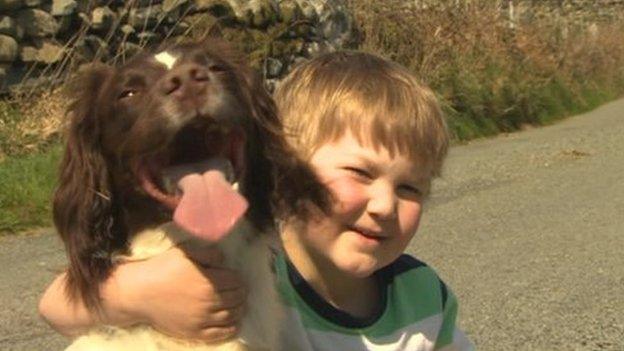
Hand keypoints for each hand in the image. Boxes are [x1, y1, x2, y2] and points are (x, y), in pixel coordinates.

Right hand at [117, 246, 246, 341]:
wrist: (138, 293)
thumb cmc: (161, 269)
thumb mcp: (185, 252)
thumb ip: (208, 253)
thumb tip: (225, 260)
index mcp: (209, 281)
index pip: (236, 281)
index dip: (238, 278)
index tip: (235, 278)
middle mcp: (209, 302)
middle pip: (237, 299)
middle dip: (240, 293)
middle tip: (238, 290)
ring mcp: (202, 320)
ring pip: (231, 316)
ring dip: (238, 309)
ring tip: (237, 304)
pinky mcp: (193, 333)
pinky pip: (219, 333)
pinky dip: (230, 328)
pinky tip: (233, 324)